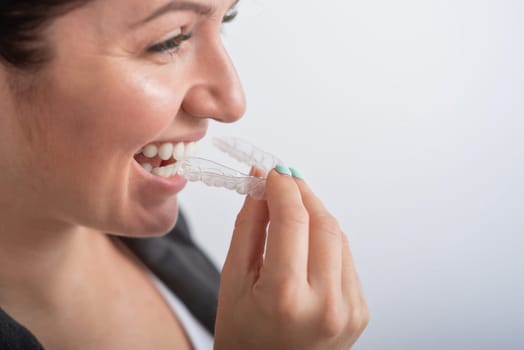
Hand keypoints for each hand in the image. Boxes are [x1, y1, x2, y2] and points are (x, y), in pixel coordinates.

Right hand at [215, 167, 368, 349]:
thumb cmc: (243, 335)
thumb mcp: (233, 279)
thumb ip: (249, 226)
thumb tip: (261, 184)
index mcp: (285, 298)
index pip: (293, 221)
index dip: (283, 188)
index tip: (272, 172)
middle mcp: (325, 305)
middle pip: (323, 223)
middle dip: (302, 195)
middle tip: (282, 182)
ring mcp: (349, 310)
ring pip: (338, 237)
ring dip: (315, 216)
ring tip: (290, 215)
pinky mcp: (360, 312)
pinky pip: (345, 259)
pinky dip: (326, 242)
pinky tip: (306, 246)